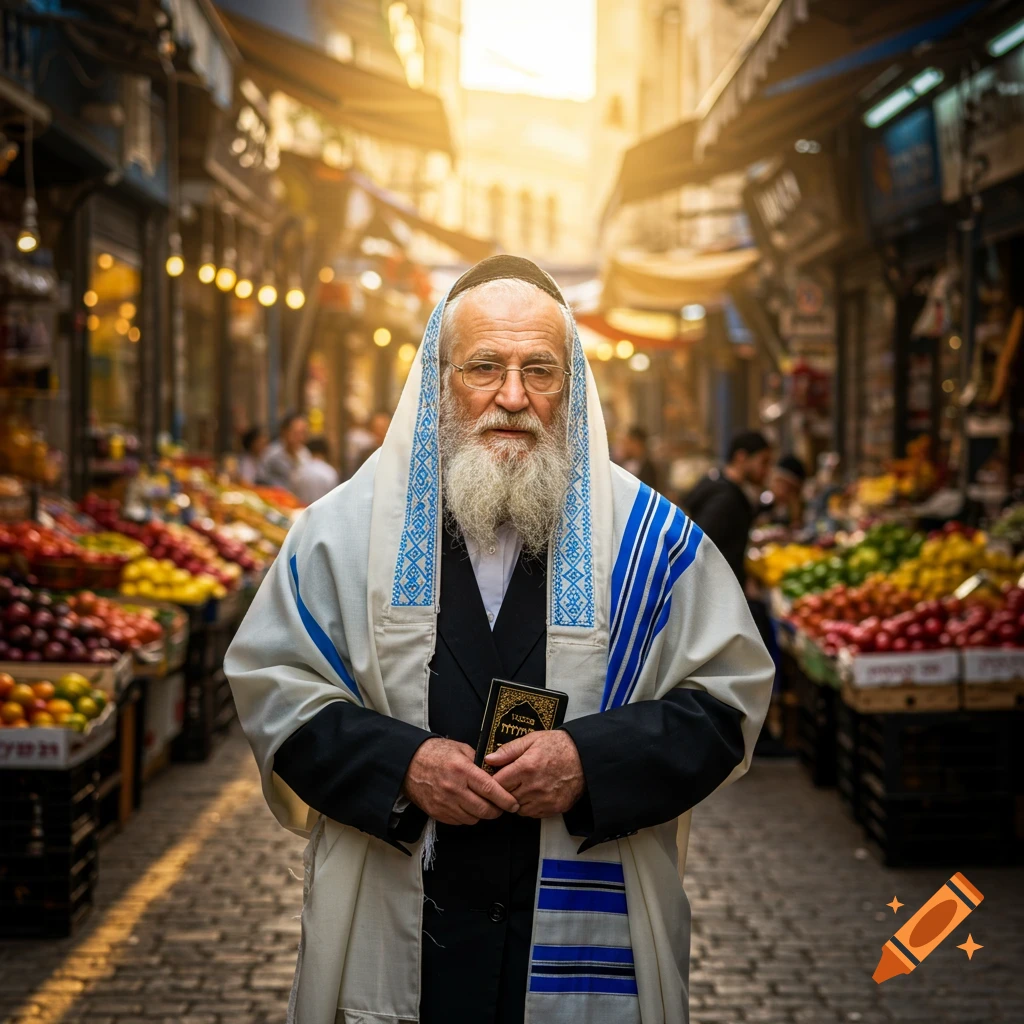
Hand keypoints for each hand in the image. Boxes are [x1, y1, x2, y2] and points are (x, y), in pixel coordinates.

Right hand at [402, 738, 519, 825]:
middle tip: (502, 807)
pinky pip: (460, 822)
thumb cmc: (436, 754)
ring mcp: (445, 803)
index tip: (514, 803)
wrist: (408, 764)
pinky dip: (468, 817)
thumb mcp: (460, 749)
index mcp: (462, 770)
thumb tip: (497, 771)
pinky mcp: (437, 813)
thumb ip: (479, 761)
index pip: (490, 790)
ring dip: (482, 814)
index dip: (505, 799)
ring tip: (484, 805)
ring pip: (473, 818)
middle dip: (497, 811)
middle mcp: (454, 789)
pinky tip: (468, 806)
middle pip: (484, 809)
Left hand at [486, 730, 584, 817]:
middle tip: (510, 782)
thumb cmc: (558, 746)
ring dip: (517, 800)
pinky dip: (530, 806)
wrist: (585, 757)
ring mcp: (545, 800)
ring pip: (518, 809)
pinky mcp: (554, 808)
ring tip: (523, 787)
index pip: (498, 784)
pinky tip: (534, 794)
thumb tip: (489, 759)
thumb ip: (508, 750)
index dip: (494, 781)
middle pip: (506, 798)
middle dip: (505, 791)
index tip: (495, 778)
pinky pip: (533, 814)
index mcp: (526, 768)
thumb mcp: (532, 740)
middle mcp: (534, 787)